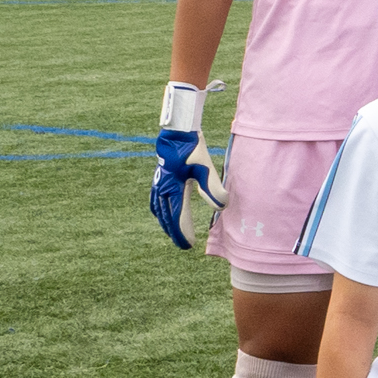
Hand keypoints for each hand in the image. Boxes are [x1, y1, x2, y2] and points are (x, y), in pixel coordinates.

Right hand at [149, 81, 223, 248]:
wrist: (178, 132)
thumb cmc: (192, 149)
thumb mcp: (205, 167)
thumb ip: (212, 188)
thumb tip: (222, 207)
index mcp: (173, 188)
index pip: (178, 216)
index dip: (183, 232)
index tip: (190, 245)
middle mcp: (162, 188)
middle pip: (167, 216)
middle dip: (174, 231)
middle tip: (183, 245)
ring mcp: (158, 183)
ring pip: (159, 209)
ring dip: (166, 223)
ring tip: (173, 233)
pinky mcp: (159, 178)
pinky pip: (155, 201)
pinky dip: (159, 211)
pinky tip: (162, 214)